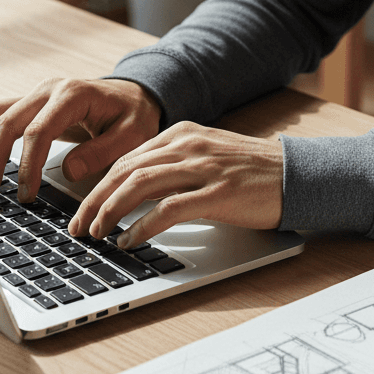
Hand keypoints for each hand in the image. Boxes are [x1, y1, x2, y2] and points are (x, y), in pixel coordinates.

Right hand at [0, 77, 160, 202]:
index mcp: (73, 95)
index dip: (27, 165)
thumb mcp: (134, 135)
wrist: (133, 95)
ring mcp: (35, 94)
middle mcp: (48, 89)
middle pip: (6, 122)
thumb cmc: (134, 115)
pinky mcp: (29, 103)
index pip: (38, 131)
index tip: (26, 195)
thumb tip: (68, 171)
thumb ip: (103, 153)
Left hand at [68, 121, 283, 247]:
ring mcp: (203, 167)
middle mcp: (188, 145)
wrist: (296, 174)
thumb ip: (172, 165)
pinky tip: (129, 240)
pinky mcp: (217, 193)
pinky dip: (142, 226)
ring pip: (139, 185)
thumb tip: (131, 191)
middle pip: (125, 170)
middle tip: (77, 225)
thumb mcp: (206, 154)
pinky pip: (168, 209)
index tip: (82, 208)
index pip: (127, 157)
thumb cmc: (251, 171)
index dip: (99, 184)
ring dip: (110, 211)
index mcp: (181, 133)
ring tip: (95, 233)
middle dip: (94, 199)